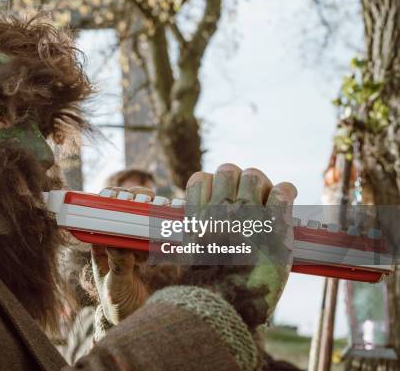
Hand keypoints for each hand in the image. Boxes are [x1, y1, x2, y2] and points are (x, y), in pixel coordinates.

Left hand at [91, 186, 153, 324]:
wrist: (133, 318)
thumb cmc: (116, 304)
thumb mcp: (115, 288)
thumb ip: (118, 268)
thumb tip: (120, 244)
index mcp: (101, 245)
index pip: (102, 214)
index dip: (112, 200)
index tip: (124, 197)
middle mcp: (116, 239)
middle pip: (125, 210)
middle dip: (137, 200)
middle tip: (148, 200)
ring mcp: (134, 243)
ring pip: (143, 217)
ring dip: (153, 209)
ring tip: (163, 206)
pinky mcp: (149, 249)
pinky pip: (156, 231)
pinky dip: (165, 224)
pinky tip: (173, 218)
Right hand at [185, 164, 296, 325]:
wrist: (225, 306)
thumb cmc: (207, 288)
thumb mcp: (189, 257)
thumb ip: (195, 235)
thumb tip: (201, 229)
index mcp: (198, 216)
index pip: (201, 178)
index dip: (211, 183)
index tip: (218, 193)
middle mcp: (220, 210)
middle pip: (228, 170)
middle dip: (237, 179)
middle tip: (247, 194)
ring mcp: (248, 215)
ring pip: (254, 176)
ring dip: (261, 183)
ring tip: (267, 196)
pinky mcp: (274, 225)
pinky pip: (283, 192)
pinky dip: (286, 192)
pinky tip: (287, 197)